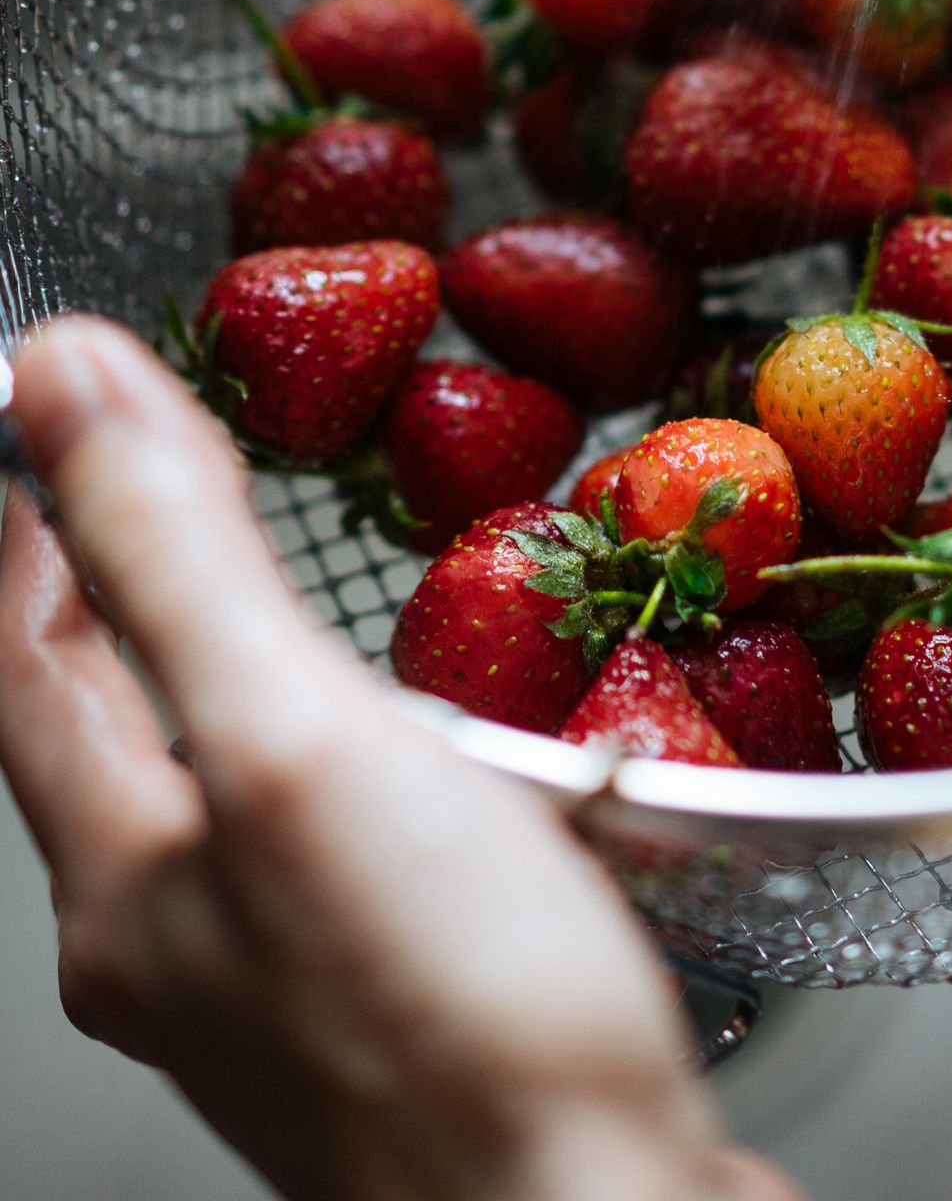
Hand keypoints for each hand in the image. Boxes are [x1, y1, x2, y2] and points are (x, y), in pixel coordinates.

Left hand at [0, 319, 799, 1200]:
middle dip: (117, 614)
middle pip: (118, 746)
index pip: (37, 674)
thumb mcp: (298, 742)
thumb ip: (179, 560)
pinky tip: (442, 771)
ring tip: (274, 620)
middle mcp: (190, 950)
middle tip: (136, 513)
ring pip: (232, 807)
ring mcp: (299, 993)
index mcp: (134, 882)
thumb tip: (65, 385)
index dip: (32, 539)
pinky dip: (361, 773)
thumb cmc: (459, 1014)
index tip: (44, 435)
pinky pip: (348, 857)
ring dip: (237, 693)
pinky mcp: (409, 1014)